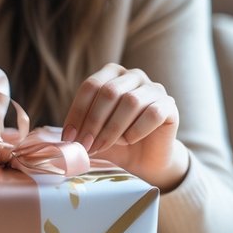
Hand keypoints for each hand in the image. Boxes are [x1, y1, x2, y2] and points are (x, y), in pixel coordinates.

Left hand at [61, 63, 187, 189]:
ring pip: (130, 102)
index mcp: (112, 74)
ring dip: (113, 129)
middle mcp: (134, 75)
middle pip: (109, 92)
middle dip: (94, 122)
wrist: (145, 158)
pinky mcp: (170, 106)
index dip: (77, 112)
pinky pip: (152, 113)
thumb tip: (62, 137)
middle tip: (85, 146)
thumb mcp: (93, 132)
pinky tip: (129, 141)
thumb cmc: (115, 141)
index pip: (90, 85)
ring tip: (104, 146)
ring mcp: (154, 88)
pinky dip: (136, 130)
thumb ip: (80, 127)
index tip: (69, 137)